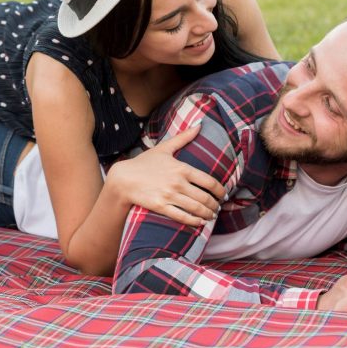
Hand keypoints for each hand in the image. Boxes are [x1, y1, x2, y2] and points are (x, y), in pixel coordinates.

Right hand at [107, 124, 225, 226]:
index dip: (220, 191)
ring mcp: (169, 195)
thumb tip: (199, 124)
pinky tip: (199, 223)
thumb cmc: (144, 163)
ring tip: (211, 216)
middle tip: (218, 208)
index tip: (223, 195)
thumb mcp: (164, 148)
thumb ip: (183, 137)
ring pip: (196, 208)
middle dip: (215, 205)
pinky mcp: (161, 207)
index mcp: (182, 168)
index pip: (209, 182)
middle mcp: (178, 183)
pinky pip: (182, 216)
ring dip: (207, 214)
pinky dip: (194, 221)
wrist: (123, 178)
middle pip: (205, 198)